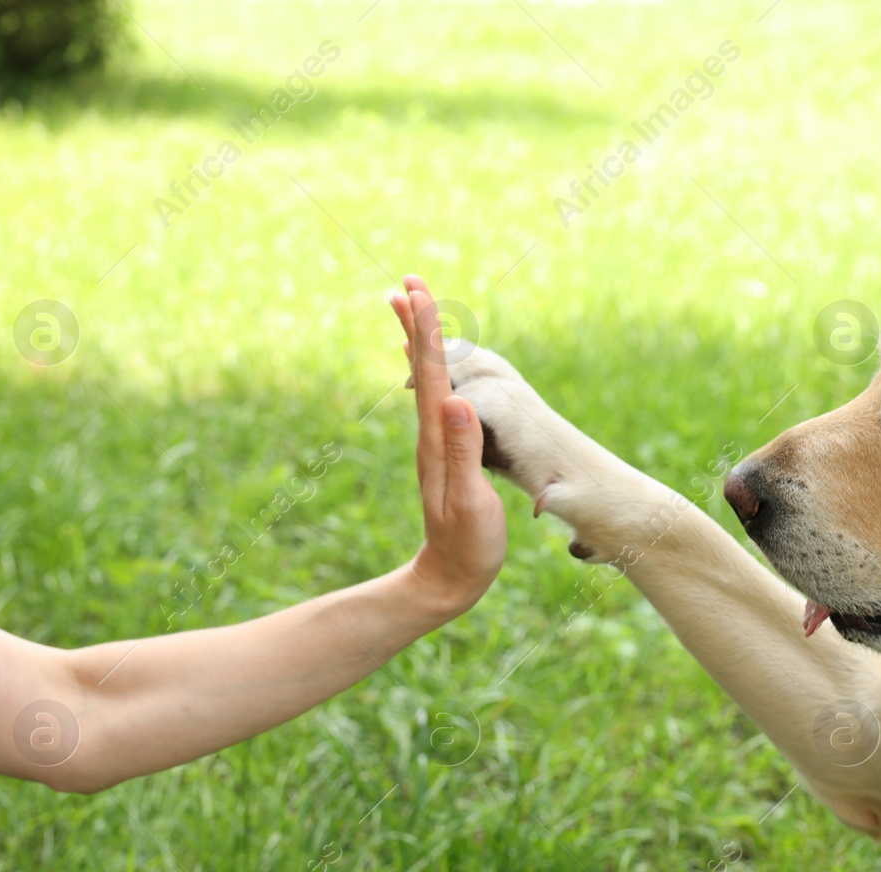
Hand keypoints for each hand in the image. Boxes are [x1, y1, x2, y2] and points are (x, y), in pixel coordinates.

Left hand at [390, 276, 506, 616]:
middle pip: (422, 369)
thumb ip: (465, 451)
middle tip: (409, 283)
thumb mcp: (471, 500)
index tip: (420, 291)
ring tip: (416, 311)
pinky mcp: (446, 455)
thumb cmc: (468, 544)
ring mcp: (436, 445)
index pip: (431, 375)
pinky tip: (436, 370)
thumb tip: (456, 400)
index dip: (427, 331)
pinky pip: (437, 402)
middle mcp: (431, 436)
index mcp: (438, 440)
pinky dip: (435, 374)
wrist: (450, 578)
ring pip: (428, 382)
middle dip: (418, 325)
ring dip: (423, 344)